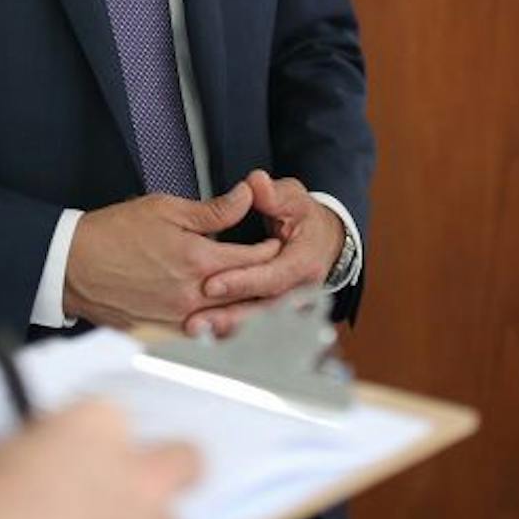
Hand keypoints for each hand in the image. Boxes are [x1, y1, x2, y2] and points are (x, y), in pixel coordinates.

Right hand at [63, 186, 284, 330]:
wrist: (71, 265)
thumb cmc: (113, 233)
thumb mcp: (166, 209)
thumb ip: (213, 210)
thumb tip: (246, 197)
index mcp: (197, 260)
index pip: (253, 260)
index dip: (270, 250)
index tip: (277, 242)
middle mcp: (192, 294)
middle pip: (247, 294)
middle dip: (267, 283)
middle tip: (281, 273)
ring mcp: (178, 317)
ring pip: (228, 318)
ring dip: (248, 308)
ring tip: (261, 296)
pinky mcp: (163, 330)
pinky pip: (202, 331)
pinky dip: (218, 323)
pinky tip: (225, 314)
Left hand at [185, 170, 344, 337]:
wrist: (323, 238)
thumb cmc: (304, 218)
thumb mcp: (292, 198)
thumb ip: (272, 193)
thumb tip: (256, 185)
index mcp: (304, 262)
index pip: (271, 277)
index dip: (242, 281)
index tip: (212, 283)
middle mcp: (300, 289)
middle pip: (263, 309)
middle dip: (229, 315)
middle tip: (196, 319)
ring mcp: (290, 305)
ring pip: (257, 322)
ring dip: (226, 327)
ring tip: (195, 329)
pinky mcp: (278, 312)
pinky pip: (254, 326)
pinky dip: (231, 330)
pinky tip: (206, 333)